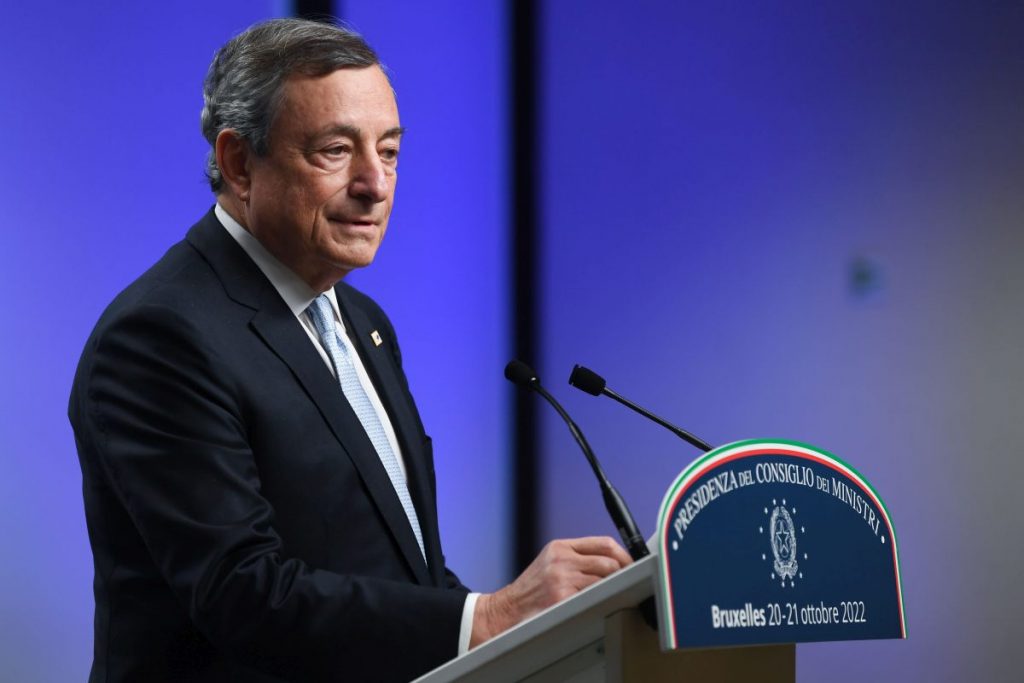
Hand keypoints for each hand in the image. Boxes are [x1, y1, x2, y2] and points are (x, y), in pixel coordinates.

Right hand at [470, 536, 631, 646]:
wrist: (507, 609)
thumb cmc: (531, 590)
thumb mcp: (551, 562)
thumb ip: (577, 558)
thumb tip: (612, 563)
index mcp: (560, 547)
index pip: (603, 542)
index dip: (623, 554)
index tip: (630, 564)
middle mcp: (561, 559)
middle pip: (608, 560)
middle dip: (623, 573)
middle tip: (628, 584)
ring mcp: (561, 577)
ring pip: (604, 578)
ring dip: (613, 588)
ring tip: (615, 594)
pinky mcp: (562, 597)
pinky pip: (593, 596)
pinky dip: (600, 600)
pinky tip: (600, 604)